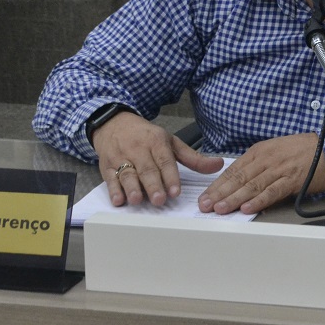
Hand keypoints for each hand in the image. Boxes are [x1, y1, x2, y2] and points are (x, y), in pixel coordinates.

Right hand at [93, 112, 222, 207]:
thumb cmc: (146, 136)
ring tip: (138, 200)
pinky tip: (119, 200)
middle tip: (160, 200)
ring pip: (127, 174)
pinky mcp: (106, 166)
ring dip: (132, 188)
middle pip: (146, 169)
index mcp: (156, 142)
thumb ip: (193, 158)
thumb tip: (218, 164)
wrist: (115, 123)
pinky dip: (113, 190)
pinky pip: (110, 178)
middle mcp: (138, 149)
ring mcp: (121, 157)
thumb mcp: (170, 142)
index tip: (176, 192)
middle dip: (153, 185)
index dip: (170, 177)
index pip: (165, 160)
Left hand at [198, 133, 324, 214]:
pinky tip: (247, 208)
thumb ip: (256, 166)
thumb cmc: (301, 151)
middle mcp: (266, 159)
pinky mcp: (292, 180)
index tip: (205, 196)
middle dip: (220, 193)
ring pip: (252, 185)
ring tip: (220, 209)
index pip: (233, 169)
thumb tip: (237, 183)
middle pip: (239, 178)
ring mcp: (279, 169)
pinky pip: (272, 191)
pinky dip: (259, 200)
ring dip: (234, 198)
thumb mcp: (274, 151)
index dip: (217, 184)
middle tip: (205, 205)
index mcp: (259, 151)